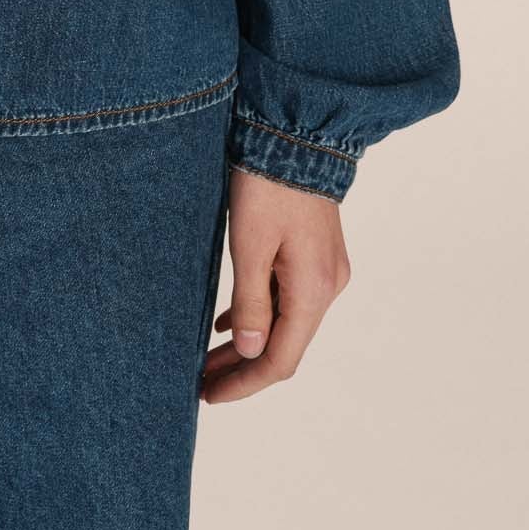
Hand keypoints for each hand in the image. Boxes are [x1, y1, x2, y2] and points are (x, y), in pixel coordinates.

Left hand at [199, 165, 351, 402]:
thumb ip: (251, 301)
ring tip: (209, 357)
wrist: (296, 134)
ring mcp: (325, 270)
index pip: (280, 359)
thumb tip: (250, 352)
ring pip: (286, 322)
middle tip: (202, 382)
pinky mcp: (315, 253)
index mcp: (313, 290)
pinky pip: (287, 297)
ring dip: (250, 342)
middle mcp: (327, 286)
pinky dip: (260, 313)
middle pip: (285, 345)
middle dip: (243, 367)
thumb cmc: (267, 185)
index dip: (245, 383)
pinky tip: (230, 321)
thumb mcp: (249, 244)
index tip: (210, 395)